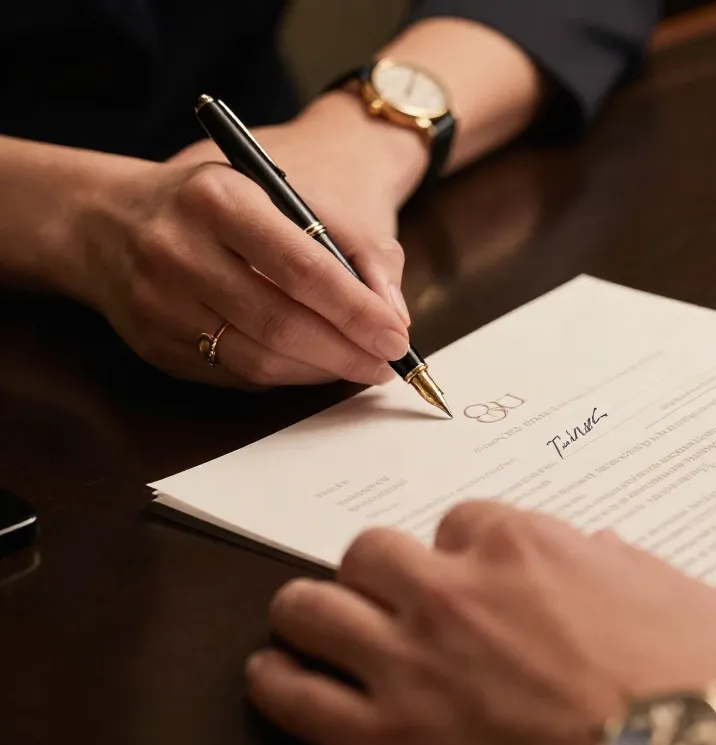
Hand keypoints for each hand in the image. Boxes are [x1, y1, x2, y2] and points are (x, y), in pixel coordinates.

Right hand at [76, 94, 422, 388]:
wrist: (114, 219)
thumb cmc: (227, 204)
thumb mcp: (289, 193)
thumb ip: (355, 245)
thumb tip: (393, 315)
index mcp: (219, 198)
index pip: (303, 268)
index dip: (356, 311)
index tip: (396, 338)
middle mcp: (178, 249)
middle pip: (280, 323)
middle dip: (344, 352)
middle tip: (385, 365)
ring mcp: (158, 302)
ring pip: (257, 359)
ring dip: (318, 371)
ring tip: (356, 366)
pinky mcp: (152, 343)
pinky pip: (232, 375)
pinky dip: (281, 376)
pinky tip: (308, 364)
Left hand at [247, 501, 715, 744]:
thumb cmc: (693, 690)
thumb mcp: (682, 598)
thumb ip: (626, 566)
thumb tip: (600, 554)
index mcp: (524, 548)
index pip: (462, 520)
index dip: (465, 549)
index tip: (472, 575)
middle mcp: (453, 591)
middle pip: (372, 551)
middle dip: (380, 572)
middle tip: (390, 599)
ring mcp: (410, 661)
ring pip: (311, 606)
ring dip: (313, 613)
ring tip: (315, 627)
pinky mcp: (381, 738)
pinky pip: (292, 693)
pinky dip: (278, 681)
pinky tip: (282, 679)